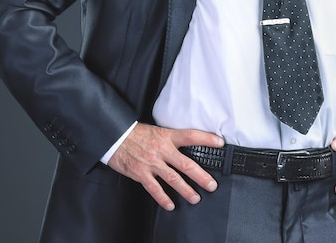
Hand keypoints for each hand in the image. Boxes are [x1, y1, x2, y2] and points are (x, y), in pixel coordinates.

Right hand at [107, 122, 224, 210]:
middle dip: (201, 176)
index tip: (220, 142)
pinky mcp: (141, 173)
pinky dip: (164, 198)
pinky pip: (155, 189)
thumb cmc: (136, 133)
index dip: (207, 139)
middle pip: (186, 164)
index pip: (191, 135)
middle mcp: (162, 149)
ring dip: (187, 190)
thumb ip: (170, 139)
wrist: (115, 136)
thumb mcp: (157, 130)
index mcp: (167, 136)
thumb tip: (186, 145)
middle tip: (212, 185)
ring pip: (173, 179)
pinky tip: (171, 204)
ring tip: (196, 198)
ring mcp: (152, 163)